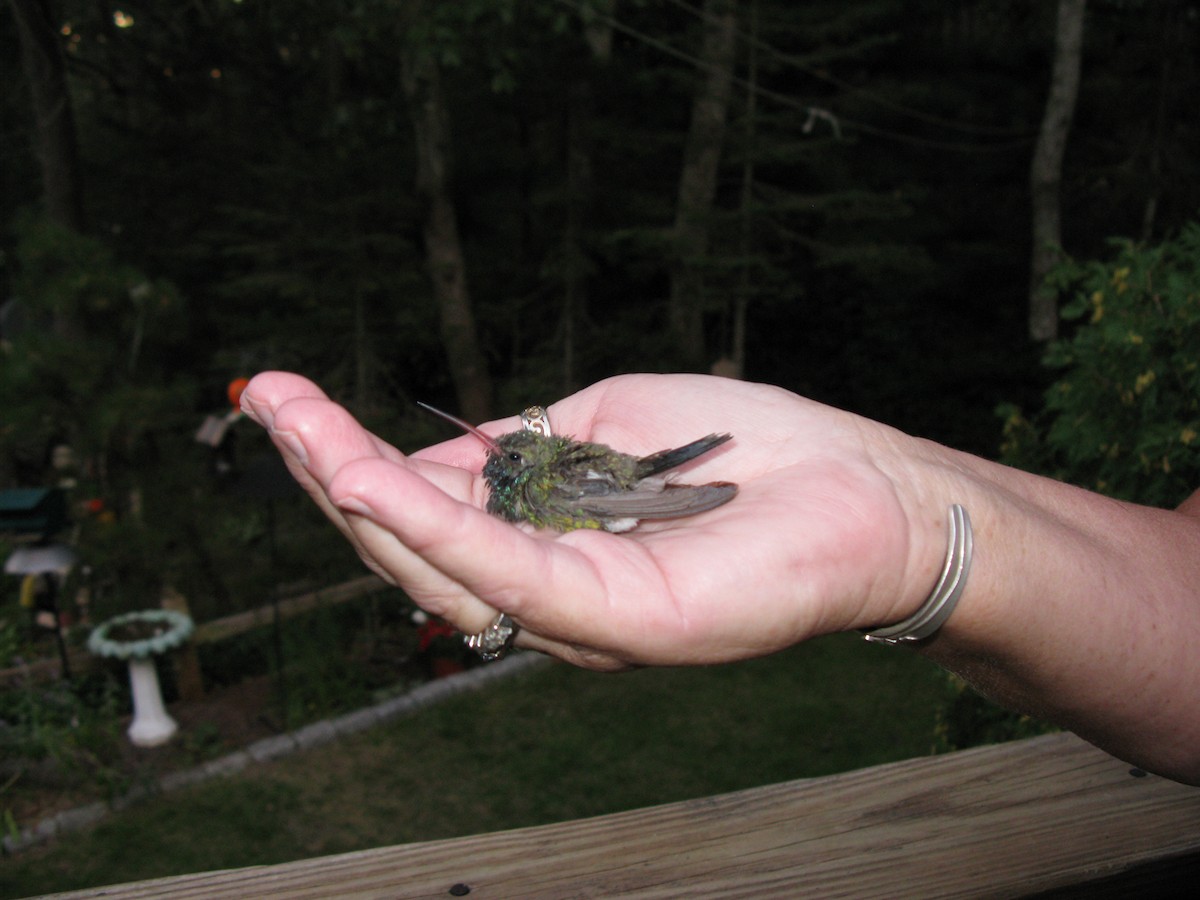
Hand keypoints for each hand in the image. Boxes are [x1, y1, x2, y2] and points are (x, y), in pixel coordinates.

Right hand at [241, 372, 934, 669]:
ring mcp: (580, 618)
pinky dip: (433, 526)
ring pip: (442, 566)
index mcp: (547, 550)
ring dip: (360, 495)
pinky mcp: (618, 622)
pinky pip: (507, 574)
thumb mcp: (606, 429)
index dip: (353, 463)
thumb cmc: (746, 453)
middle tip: (269, 403)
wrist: (864, 489)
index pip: (429, 515)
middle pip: (415, 548)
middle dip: (333, 475)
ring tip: (295, 427)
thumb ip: (520, 448)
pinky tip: (368, 478)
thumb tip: (435, 453)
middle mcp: (550, 597)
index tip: (288, 399)